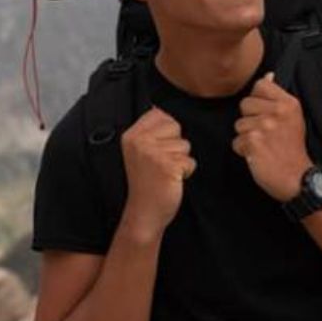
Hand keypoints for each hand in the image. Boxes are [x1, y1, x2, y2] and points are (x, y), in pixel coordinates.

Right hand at [119, 107, 194, 235]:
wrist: (144, 213)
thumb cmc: (146, 183)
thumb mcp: (141, 151)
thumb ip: (150, 131)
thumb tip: (158, 107)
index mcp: (131, 135)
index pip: (161, 115)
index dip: (167, 133)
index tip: (156, 152)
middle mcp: (139, 141)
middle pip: (176, 127)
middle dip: (176, 146)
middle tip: (161, 165)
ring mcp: (152, 153)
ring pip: (185, 145)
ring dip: (181, 161)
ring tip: (165, 174)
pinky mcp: (167, 166)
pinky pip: (190, 161)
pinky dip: (186, 172)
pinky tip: (171, 181)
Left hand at [233, 73, 312, 202]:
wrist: (297, 178)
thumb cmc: (293, 149)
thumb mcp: (293, 118)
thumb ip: (278, 97)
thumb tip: (268, 75)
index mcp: (289, 103)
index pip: (260, 85)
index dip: (258, 100)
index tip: (266, 114)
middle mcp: (278, 112)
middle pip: (245, 104)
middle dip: (250, 119)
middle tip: (266, 134)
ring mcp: (265, 126)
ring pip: (238, 124)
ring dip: (246, 137)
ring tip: (263, 146)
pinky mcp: (253, 142)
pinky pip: (236, 141)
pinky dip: (244, 151)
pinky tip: (258, 155)